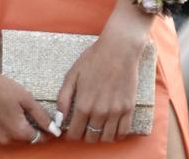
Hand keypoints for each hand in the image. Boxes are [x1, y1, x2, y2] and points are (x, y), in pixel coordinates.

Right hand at [0, 62, 49, 144]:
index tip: (39, 121)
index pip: (36, 138)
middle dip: (22, 126)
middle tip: (18, 109)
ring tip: (3, 109)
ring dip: (7, 127)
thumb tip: (55, 131)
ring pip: (5, 136)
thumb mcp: (25, 97)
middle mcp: (5, 140)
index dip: (40, 129)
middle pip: (20, 137)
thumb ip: (41, 116)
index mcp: (18, 132)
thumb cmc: (0, 86)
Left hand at [57, 26, 146, 142]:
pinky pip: (123, 133)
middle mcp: (99, 112)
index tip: (72, 129)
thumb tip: (59, 119)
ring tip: (97, 126)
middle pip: (91, 138)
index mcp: (83, 105)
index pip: (75, 134)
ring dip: (100, 136)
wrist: (118, 49)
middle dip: (85, 135)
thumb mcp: (72, 74)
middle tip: (85, 125)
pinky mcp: (128, 109)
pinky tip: (111, 126)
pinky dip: (116, 134)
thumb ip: (63, 98)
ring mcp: (115, 112)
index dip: (71, 134)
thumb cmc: (93, 59)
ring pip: (106, 138)